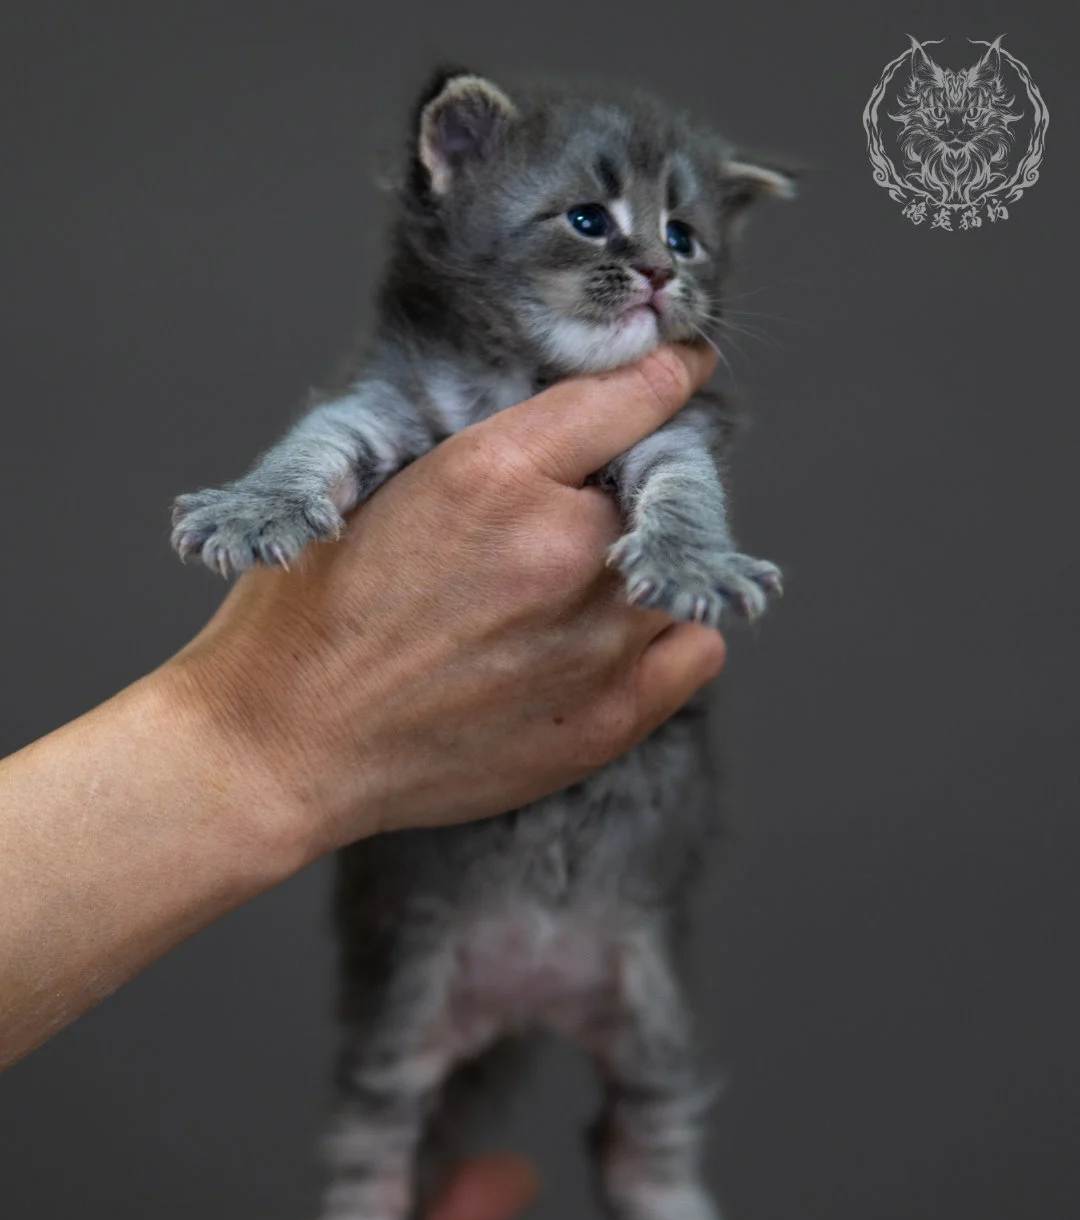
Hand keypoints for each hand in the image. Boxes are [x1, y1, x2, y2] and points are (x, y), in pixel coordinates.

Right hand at [161, 344, 727, 862]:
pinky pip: (695, 649)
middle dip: (634, 486)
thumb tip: (581, 409)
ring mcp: (595, 644)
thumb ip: (483, 443)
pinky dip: (669, 633)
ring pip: (677, 571)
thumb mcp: (369, 480)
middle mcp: (562, 554)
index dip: (660, 377)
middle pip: (666, 488)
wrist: (283, 744)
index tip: (678, 368)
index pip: (627, 397)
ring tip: (575, 589)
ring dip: (641, 564)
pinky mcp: (608, 719)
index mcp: (494, 476)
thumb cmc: (312, 614)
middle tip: (582, 513)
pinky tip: (611, 639)